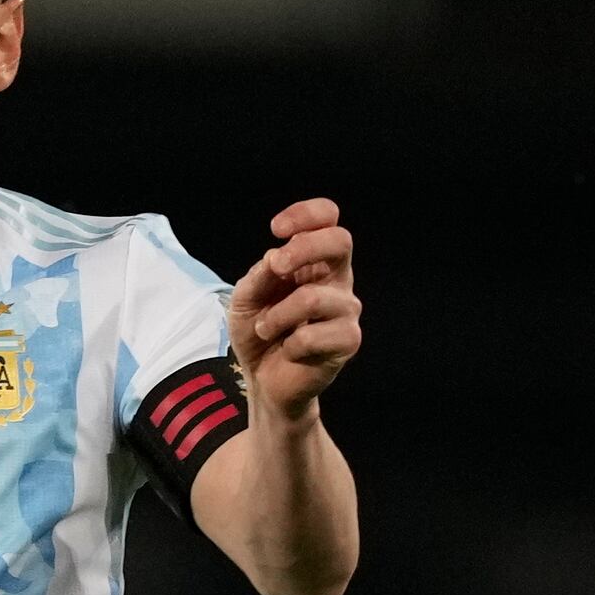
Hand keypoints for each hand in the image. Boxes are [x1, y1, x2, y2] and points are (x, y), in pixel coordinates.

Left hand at [227, 199, 361, 426]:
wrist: (264, 380)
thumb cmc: (258, 331)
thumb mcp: (245, 298)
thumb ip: (260, 275)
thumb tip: (278, 257)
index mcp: (315, 262)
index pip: (329, 219)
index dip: (307, 214)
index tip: (276, 228)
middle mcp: (337, 280)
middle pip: (341, 241)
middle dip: (303, 248)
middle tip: (276, 267)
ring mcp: (346, 310)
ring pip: (314, 297)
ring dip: (276, 316)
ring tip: (265, 329)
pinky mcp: (348, 341)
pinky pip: (313, 335)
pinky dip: (289, 344)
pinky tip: (288, 351)